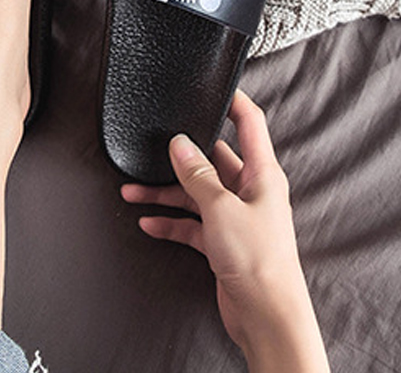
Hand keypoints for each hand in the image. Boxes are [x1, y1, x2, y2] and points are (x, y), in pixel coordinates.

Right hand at [121, 90, 329, 372]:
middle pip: (212, 160)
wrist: (267, 316)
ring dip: (166, 192)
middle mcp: (250, 190)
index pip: (249, 123)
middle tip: (153, 148)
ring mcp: (235, 216)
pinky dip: (170, 222)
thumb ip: (198, 174)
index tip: (215, 84)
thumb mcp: (222, 208)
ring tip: (133, 191)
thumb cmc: (260, 261)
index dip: (233, 100)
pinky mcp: (223, 242)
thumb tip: (180, 144)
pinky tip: (149, 223)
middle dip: (181, 156)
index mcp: (262, 173)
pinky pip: (191, 224)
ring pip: (195, 193)